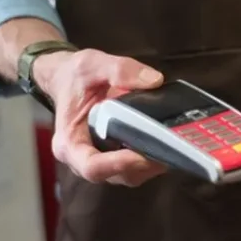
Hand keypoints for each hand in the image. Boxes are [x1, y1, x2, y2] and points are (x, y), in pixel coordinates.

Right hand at [37, 48, 168, 186]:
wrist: (70, 80)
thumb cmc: (75, 77)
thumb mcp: (92, 64)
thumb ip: (120, 70)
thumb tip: (154, 80)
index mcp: (69, 142)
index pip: (91, 167)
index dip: (118, 165)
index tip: (141, 154)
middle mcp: (82, 159)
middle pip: (116, 175)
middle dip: (143, 165)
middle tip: (168, 147)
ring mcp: (102, 162)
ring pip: (130, 176)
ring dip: (152, 164)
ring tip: (170, 143)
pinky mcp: (116, 160)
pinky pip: (137, 169)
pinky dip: (152, 158)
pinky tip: (166, 142)